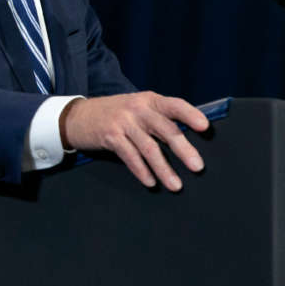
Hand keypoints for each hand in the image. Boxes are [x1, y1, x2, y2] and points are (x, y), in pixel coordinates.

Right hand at [59, 91, 207, 191]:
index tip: (205, 127)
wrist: (78, 116)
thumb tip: (186, 140)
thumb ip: (158, 118)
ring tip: (176, 185)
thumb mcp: (137, 107)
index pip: (174, 105)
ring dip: (164, 169)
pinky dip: (142, 171)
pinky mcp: (110, 136)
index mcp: (149, 100)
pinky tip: (151, 182)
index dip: (190, 115)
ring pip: (149, 147)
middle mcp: (137, 109)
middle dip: (183, 149)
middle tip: (198, 166)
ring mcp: (123, 122)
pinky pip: (130, 156)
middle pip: (165, 129)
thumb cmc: (116, 114)